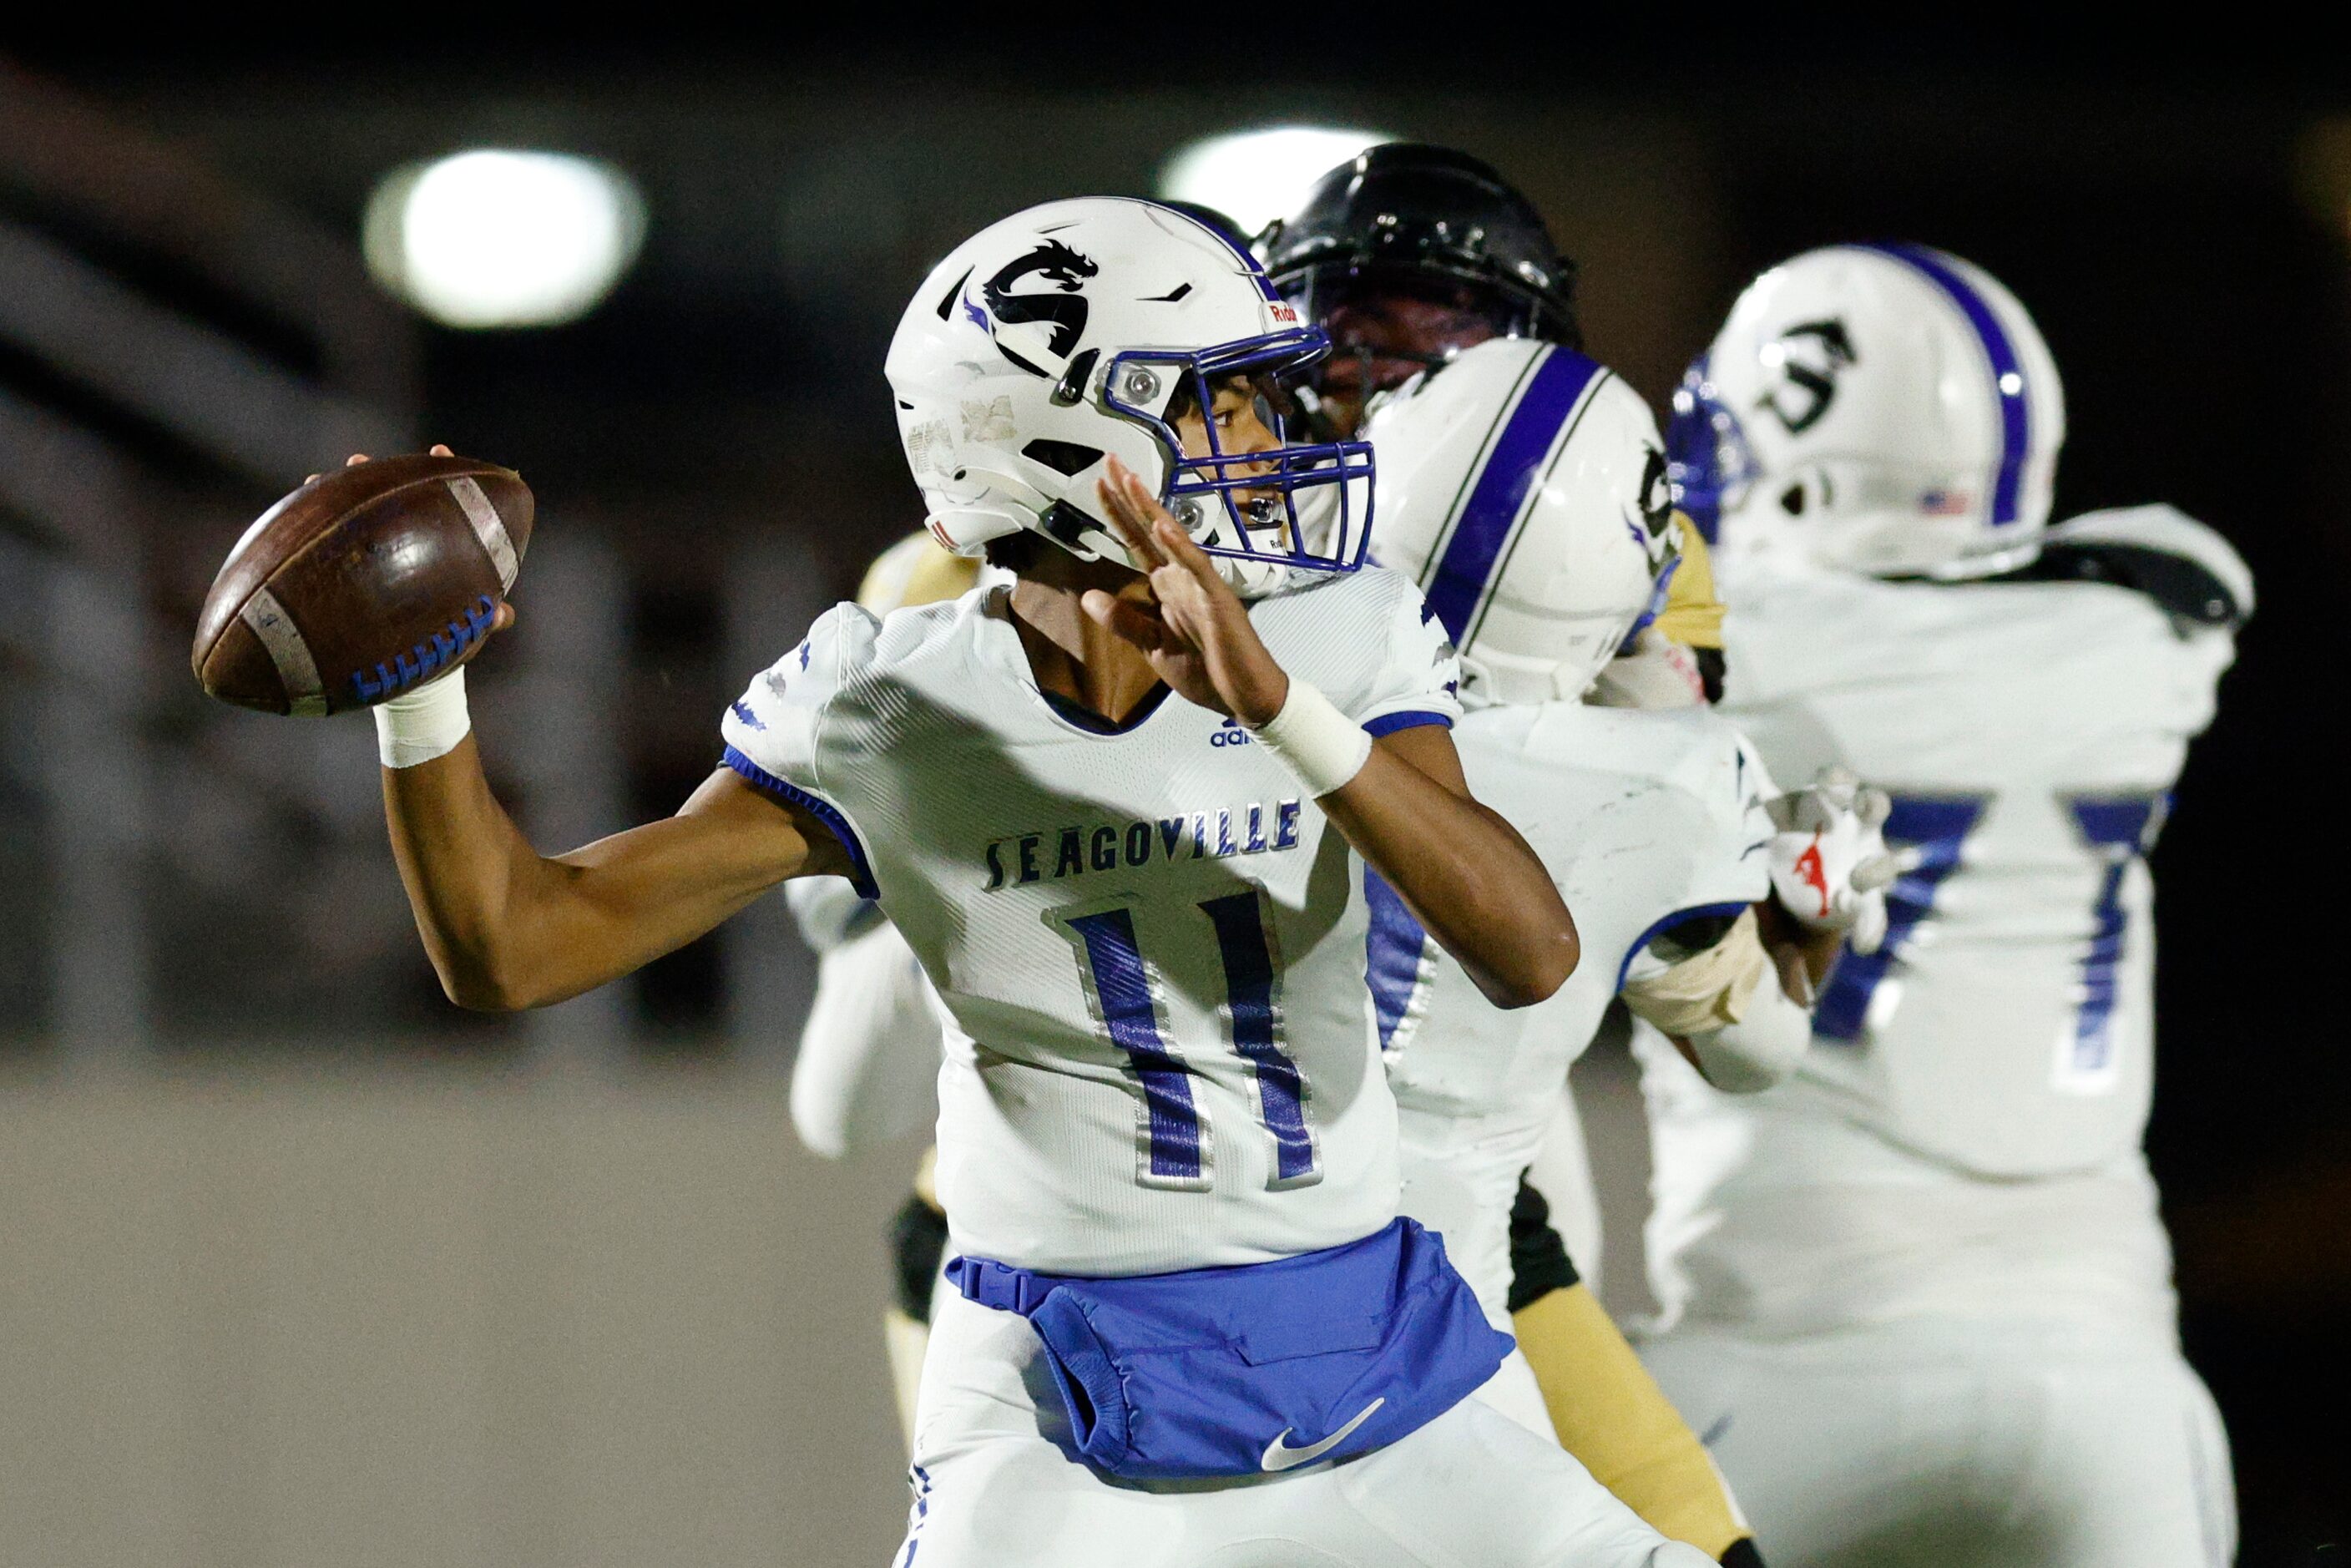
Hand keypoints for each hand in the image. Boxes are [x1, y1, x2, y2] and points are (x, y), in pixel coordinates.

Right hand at [312, 444, 515, 661]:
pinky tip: (296, 512)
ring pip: (360, 513)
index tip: (437, 451)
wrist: (414, 672)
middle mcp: (411, 541)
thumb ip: (486, 619)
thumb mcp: (467, 629)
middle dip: (377, 473)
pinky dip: (316, 526)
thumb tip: (502, 615)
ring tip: (316, 480)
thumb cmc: (448, 643)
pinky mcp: (351, 571)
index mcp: (447, 544)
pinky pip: (331, 542)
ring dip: (339, 494)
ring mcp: (380, 552)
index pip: (450, 497)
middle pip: (397, 495)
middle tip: (357, 459)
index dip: (445, 469)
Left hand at [1084, 457, 1290, 725]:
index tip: (1099, 484)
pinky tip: (1164, 526)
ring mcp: (1201, 586)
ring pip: (1172, 540)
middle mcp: (1182, 578)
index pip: (1136, 543)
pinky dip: (1181, 547)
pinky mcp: (1217, 600)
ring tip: (1131, 480)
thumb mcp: (1152, 646)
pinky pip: (1197, 569)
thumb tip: (1088, 597)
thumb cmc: (1206, 671)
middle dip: (1130, 496)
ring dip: (1151, 510)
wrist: (1244, 697)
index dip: (1117, 514)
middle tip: (1111, 461)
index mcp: (1167, 587)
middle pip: (1150, 530)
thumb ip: (1123, 621)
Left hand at [1766, 768, 1897, 954]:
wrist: (1786, 914)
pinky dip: (1870, 929)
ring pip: (1884, 859)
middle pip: (1873, 809)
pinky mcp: (1869, 902)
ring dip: (1876, 869)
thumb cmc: (1773, 867)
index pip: (1836, 785)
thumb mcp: (1758, 853)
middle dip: (1872, 805)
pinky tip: (1862, 944)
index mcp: (1823, 812)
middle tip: (1862, 809)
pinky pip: (1875, 915)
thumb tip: (1746, 811)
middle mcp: (1852, 833)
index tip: (1828, 785)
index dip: (1836, 780)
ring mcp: (1865, 867)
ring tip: (1855, 884)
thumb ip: (1756, 841)